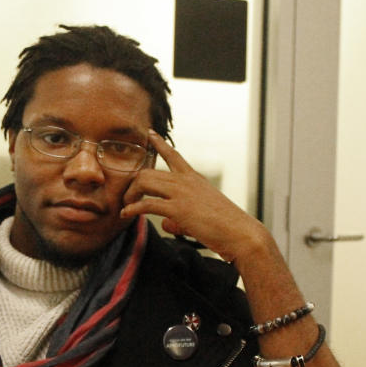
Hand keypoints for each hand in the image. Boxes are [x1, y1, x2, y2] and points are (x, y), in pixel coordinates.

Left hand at [120, 130, 268, 262]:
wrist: (240, 233)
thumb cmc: (224, 226)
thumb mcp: (200, 214)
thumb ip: (178, 215)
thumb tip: (164, 222)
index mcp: (194, 179)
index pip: (174, 155)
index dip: (160, 144)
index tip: (149, 133)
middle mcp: (186, 181)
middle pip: (149, 171)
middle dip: (133, 183)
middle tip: (127, 197)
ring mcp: (181, 193)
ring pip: (144, 182)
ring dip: (130, 194)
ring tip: (126, 206)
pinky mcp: (178, 209)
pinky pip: (147, 204)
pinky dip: (133, 209)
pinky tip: (126, 214)